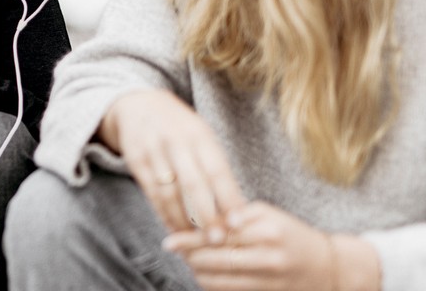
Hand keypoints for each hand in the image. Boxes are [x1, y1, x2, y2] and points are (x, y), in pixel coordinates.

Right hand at [100, 90, 245, 237]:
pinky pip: (151, 193)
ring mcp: (153, 150)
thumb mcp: (201, 136)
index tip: (238, 222)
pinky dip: (164, 214)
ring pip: (170, 192)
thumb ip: (216, 166)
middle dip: (207, 214)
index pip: (217, 170)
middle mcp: (176, 141)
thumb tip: (237, 207)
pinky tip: (174, 228)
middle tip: (218, 239)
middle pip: (193, 183)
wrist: (137, 105)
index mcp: (199, 134)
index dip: (228, 197)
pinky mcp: (136, 160)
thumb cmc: (180, 128)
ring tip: (196, 241)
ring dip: (183, 220)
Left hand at [163, 202, 377, 290]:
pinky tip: (205, 274)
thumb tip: (203, 220)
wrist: (327, 266)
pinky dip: (211, 284)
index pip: (220, 234)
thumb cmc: (290, 233)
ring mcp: (268, 279)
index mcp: (266, 230)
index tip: (170, 240)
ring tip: (191, 261)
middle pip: (216, 259)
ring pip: (219, 280)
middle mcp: (268, 256)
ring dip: (198, 272)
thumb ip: (235, 214)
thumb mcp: (267, 214)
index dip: (191, 239)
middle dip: (191, 256)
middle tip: (177, 249)